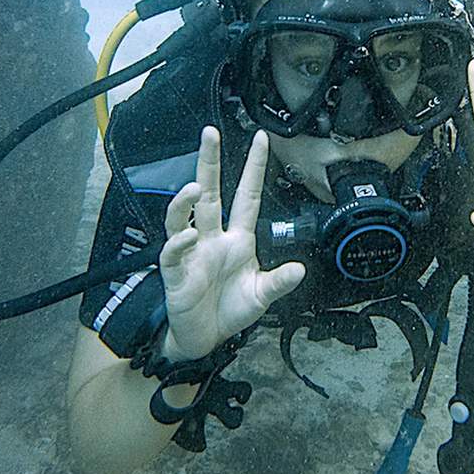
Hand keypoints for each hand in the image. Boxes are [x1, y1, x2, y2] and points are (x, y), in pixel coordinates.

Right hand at [159, 127, 305, 361]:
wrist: (205, 339)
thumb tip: (299, 269)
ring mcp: (192, 252)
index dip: (253, 167)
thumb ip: (278, 282)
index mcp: (237, 238)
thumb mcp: (261, 296)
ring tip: (194, 187)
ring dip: (186, 200)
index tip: (262, 139)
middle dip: (208, 162)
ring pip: (184, 216)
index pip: (246, 195)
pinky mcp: (176, 272)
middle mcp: (212, 238)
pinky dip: (180, 242)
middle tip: (209, 133)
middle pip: (210, 193)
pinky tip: (190, 237)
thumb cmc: (229, 311)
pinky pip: (174, 252)